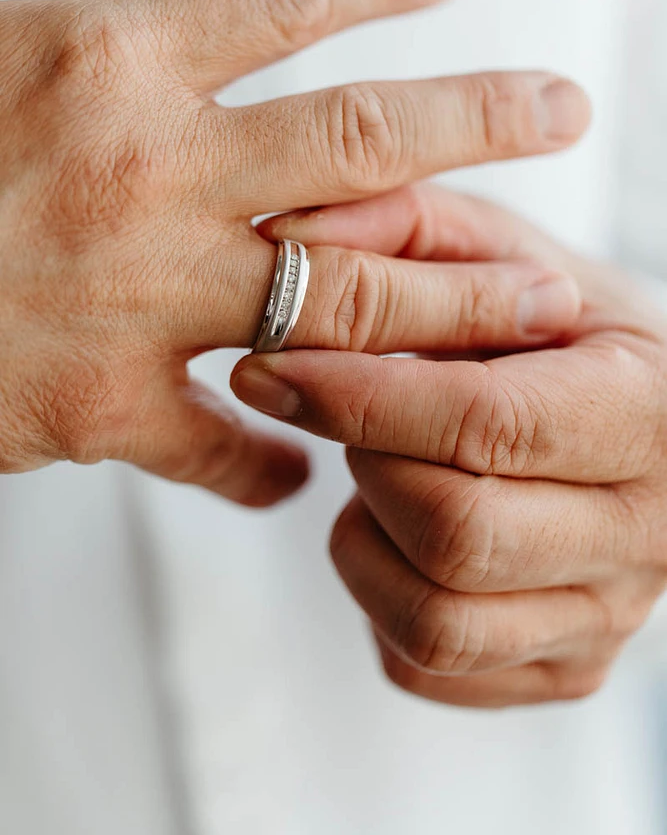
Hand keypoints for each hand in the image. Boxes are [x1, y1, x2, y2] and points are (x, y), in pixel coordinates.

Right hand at [0, 0, 591, 503]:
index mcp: (101, 65)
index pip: (280, 0)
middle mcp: (146, 176)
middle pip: (362, 140)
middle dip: (483, 119)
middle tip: (570, 110)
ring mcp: (135, 299)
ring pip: (342, 296)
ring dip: (452, 298)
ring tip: (543, 299)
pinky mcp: (98, 408)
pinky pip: (216, 444)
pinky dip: (263, 463)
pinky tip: (303, 476)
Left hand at [232, 184, 666, 705]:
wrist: (636, 417)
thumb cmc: (560, 328)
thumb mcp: (503, 253)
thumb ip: (404, 227)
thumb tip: (284, 235)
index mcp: (644, 411)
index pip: (484, 424)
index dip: (357, 399)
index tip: (268, 369)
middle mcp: (645, 532)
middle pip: (454, 532)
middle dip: (365, 463)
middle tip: (347, 411)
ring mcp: (607, 615)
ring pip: (434, 622)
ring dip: (365, 540)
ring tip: (380, 470)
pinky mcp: (562, 669)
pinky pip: (427, 663)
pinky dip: (379, 596)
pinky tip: (400, 531)